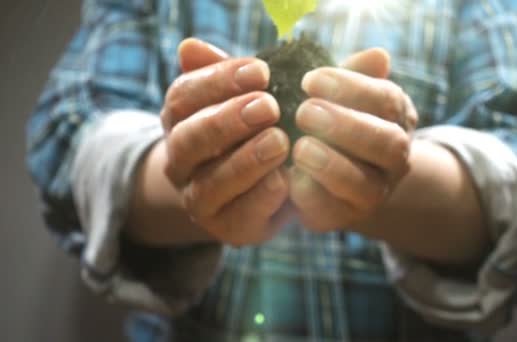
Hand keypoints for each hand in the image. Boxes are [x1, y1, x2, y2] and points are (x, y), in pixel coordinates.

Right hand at [160, 38, 290, 245]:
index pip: (184, 96)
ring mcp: (199, 199)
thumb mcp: (243, 99)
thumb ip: (226, 76)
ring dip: (246, 161)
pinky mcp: (226, 229)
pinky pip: (239, 216)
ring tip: (280, 142)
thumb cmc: (252, 131)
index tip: (261, 71)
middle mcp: (181, 162)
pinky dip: (262, 197)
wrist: (254, 190)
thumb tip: (190, 47)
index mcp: (180, 120)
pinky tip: (286, 179)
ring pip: (210, 183)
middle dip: (228, 121)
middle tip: (268, 106)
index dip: (218, 80)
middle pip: (190, 139)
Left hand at [289, 48, 418, 231]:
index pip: (386, 100)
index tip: (310, 80)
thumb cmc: (337, 121)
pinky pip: (333, 211)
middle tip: (304, 111)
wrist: (338, 176)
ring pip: (365, 184)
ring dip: (331, 164)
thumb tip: (378, 57)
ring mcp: (374, 192)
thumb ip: (356, 76)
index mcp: (396, 118)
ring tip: (300, 147)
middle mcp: (394, 158)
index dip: (351, 87)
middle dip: (346, 126)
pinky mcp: (344, 217)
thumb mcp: (346, 94)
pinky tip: (289, 176)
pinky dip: (311, 194)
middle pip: (387, 143)